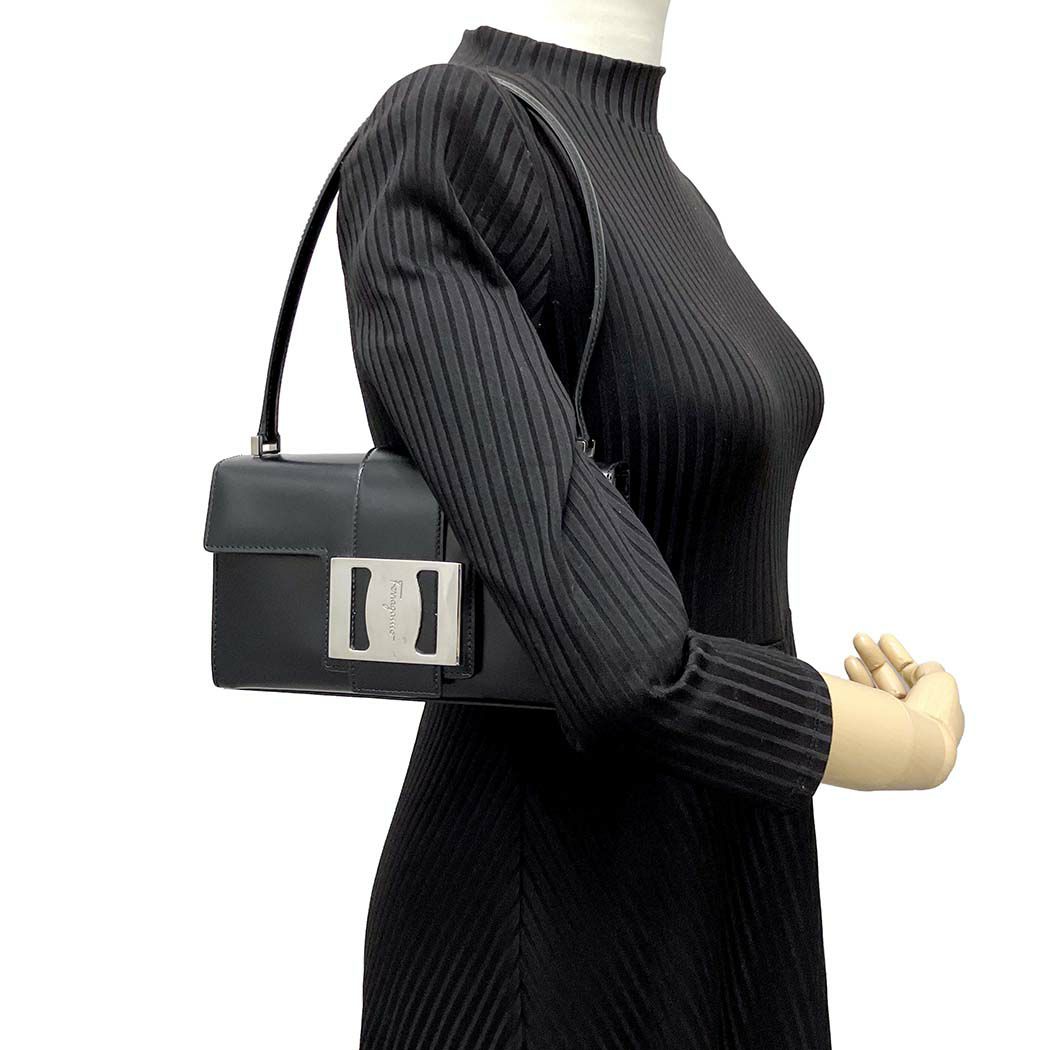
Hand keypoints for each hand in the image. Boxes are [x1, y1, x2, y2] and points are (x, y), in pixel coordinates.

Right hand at [845, 633, 963, 779]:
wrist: (911, 747)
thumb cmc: (931, 719)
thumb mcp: (942, 682)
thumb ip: (933, 672)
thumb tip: (925, 669)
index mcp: (934, 711)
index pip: (914, 677)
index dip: (899, 657)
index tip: (883, 638)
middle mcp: (911, 721)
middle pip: (889, 682)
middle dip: (874, 659)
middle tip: (860, 639)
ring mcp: (889, 730)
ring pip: (872, 693)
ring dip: (861, 671)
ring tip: (849, 657)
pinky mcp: (869, 735)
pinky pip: (859, 705)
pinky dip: (852, 687)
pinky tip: (846, 672)